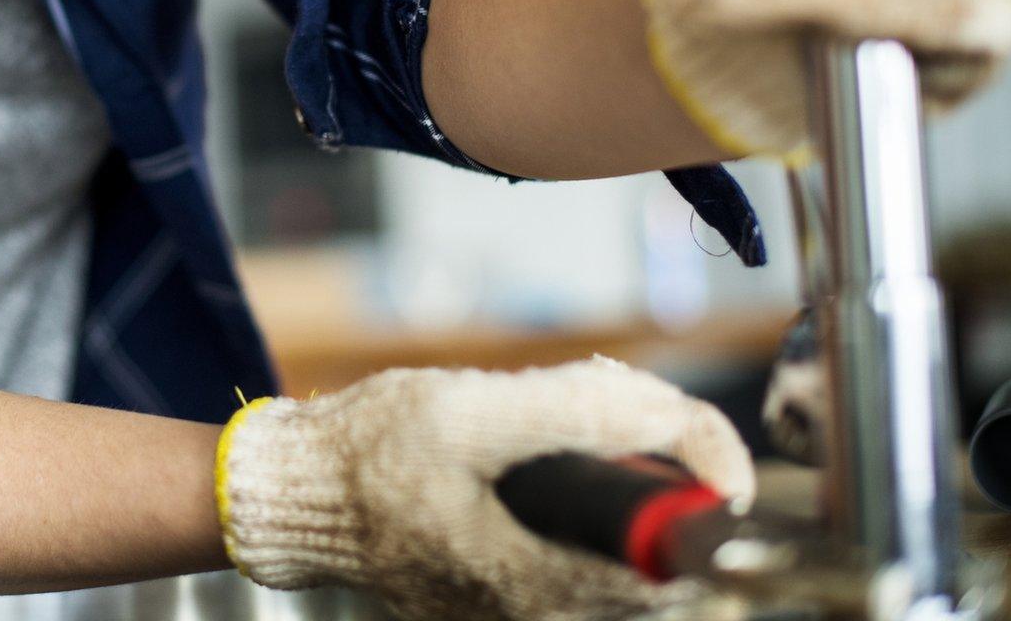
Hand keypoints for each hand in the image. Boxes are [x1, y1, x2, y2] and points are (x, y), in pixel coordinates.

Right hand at [215, 358, 755, 620]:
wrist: (299, 493)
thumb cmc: (370, 452)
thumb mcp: (467, 409)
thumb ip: (572, 412)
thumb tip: (664, 414)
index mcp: (534, 582)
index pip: (669, 563)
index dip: (706, 496)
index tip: (711, 454)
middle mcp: (531, 616)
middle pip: (651, 566)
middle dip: (661, 486)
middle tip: (639, 423)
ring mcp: (513, 615)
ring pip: (615, 564)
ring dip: (623, 497)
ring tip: (585, 436)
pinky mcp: (497, 601)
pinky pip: (576, 564)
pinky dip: (584, 513)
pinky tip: (545, 464)